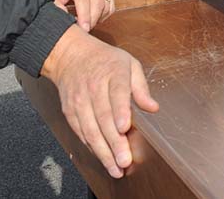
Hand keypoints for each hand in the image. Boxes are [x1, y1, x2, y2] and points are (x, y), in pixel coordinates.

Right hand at [42, 25, 158, 178]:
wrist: (71, 55)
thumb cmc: (105, 60)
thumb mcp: (129, 64)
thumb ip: (141, 88)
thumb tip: (153, 107)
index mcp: (113, 73)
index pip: (117, 93)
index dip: (120, 111)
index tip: (125, 127)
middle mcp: (94, 88)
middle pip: (103, 117)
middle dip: (114, 142)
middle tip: (124, 160)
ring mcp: (79, 100)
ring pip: (90, 129)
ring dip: (102, 151)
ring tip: (115, 168)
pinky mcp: (70, 111)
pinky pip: (81, 132)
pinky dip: (91, 147)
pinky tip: (102, 158)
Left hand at [44, 0, 114, 30]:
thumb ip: (56, 6)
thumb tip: (64, 19)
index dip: (84, 15)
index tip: (83, 29)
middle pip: (97, 2)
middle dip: (92, 20)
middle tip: (84, 31)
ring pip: (106, 4)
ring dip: (98, 18)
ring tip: (87, 24)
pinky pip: (110, 4)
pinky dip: (104, 14)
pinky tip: (95, 18)